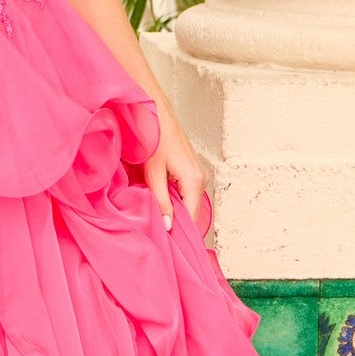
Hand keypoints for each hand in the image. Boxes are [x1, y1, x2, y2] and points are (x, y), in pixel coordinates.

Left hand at [143, 101, 208, 232]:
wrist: (156, 113)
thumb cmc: (154, 137)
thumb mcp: (153, 174)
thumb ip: (161, 201)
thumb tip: (168, 225)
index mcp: (194, 181)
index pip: (192, 219)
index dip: (179, 231)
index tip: (166, 242)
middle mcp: (201, 179)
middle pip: (191, 211)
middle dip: (175, 221)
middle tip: (156, 229)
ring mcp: (198, 175)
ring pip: (187, 202)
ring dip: (173, 208)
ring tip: (155, 212)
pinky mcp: (192, 171)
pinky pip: (185, 193)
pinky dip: (173, 198)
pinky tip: (159, 198)